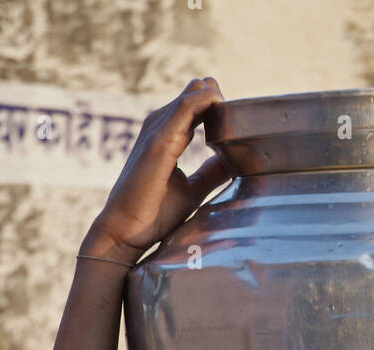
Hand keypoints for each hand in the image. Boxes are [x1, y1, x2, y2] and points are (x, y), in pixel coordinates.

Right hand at [91, 78, 230, 257]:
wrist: (127, 230)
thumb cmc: (154, 213)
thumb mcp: (192, 190)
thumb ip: (210, 174)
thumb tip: (232, 162)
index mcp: (168, 135)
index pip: (195, 106)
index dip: (219, 106)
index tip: (242, 121)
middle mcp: (161, 126)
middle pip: (195, 95)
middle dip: (221, 99)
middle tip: (245, 118)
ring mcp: (158, 130)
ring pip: (192, 96)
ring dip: (216, 98)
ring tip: (238, 113)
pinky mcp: (159, 140)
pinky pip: (185, 107)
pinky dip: (205, 101)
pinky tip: (221, 104)